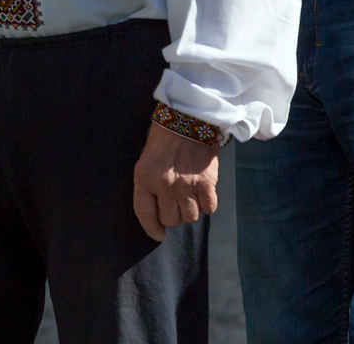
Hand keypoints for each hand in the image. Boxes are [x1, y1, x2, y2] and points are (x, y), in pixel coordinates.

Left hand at [132, 122, 220, 241]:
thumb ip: (149, 185)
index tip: (158, 234)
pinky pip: (209, 208)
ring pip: (190, 216)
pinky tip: (203, 193)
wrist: (187, 120)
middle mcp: (164, 185)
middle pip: (170, 219)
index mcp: (144, 178)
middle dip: (173, 215)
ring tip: (188, 196)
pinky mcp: (206, 183)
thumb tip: (157, 212)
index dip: (151, 228)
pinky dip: (207, 204)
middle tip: (176, 204)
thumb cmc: (164, 141)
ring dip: (190, 210)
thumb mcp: (146, 161)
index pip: (144, 213)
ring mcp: (186, 185)